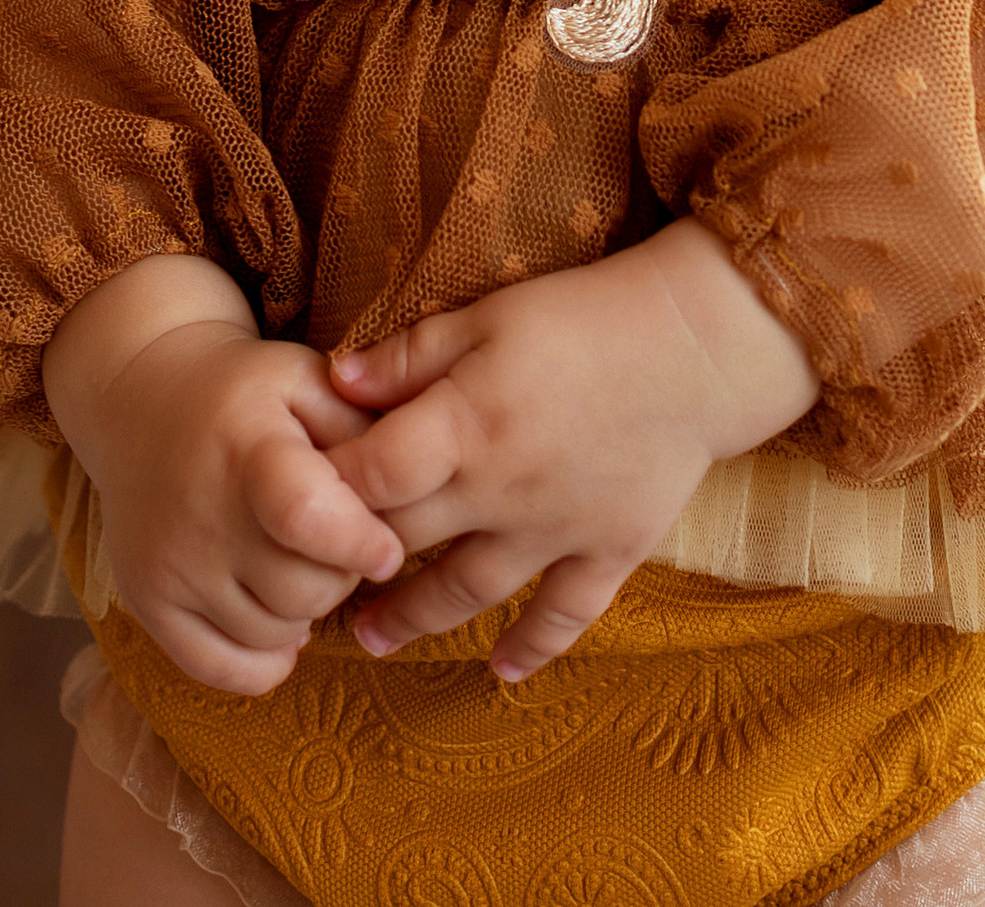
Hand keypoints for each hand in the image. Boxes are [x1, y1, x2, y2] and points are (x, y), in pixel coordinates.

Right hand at [44, 255, 406, 694]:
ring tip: (298, 562)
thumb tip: (413, 482)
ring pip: (273, 633)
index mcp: (246, 448)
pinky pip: (222, 670)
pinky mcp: (147, 602)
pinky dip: (263, 659)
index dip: (357, 542)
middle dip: (340, 573)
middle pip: (303, 590)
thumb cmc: (245, 393)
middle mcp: (200, 513)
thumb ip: (364, 425)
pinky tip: (275, 617)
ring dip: (304, 611)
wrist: (140, 398)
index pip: (305, 515)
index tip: (387, 552)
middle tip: (336, 542)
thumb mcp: (303, 379)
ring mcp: (169, 565)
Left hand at [322, 218, 816, 679]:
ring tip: (369, 641)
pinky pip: (564, 614)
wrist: (697, 345)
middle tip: (302, 583)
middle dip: (350, 564)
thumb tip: (333, 379)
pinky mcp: (609, 550)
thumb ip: (411, 354)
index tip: (286, 497)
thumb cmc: (584, 316)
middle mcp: (502, 491)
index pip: (373, 475)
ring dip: (415, 619)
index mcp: (467, 425)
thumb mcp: (490, 313)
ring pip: (470, 591)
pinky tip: (502, 671)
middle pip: (407, 540)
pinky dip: (533, 647)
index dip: (323, 490)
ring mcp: (556, 531)